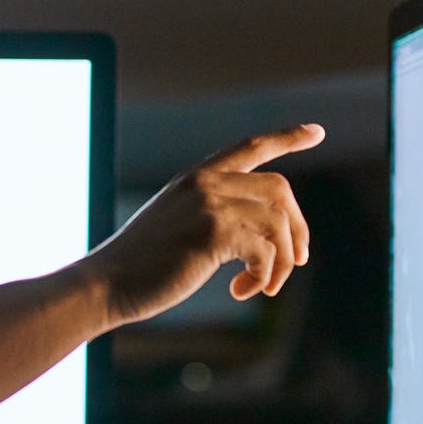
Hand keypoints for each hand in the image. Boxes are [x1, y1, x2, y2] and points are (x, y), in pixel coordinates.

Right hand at [86, 123, 324, 324]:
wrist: (107, 282)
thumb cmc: (140, 265)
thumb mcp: (177, 225)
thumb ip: (214, 215)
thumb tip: (265, 236)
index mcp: (196, 177)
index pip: (250, 147)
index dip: (287, 138)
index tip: (316, 131)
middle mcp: (205, 183)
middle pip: (280, 190)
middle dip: (298, 228)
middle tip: (298, 261)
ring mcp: (210, 204)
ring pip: (278, 223)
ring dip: (282, 262)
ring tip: (264, 287)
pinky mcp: (214, 232)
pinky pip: (265, 252)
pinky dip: (263, 278)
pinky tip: (241, 292)